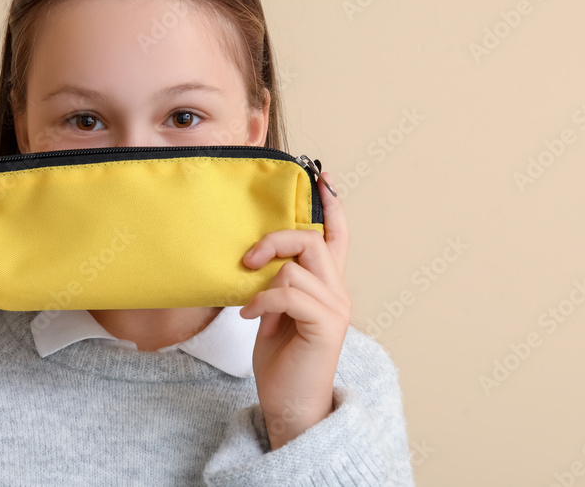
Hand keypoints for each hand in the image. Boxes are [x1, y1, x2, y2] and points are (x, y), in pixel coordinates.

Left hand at [238, 171, 351, 450]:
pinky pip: (289, 292)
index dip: (331, 206)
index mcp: (326, 286)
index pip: (337, 236)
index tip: (322, 177)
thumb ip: (273, 283)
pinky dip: (263, 301)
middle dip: (274, 239)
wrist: (289, 406)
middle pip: (311, 239)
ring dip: (263, 280)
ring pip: (296, 265)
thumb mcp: (272, 313)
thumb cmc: (280, 361)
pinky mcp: (325, 325)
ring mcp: (335, 308)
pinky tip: (250, 317)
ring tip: (250, 306)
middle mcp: (337, 292)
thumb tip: (252, 257)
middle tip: (247, 260)